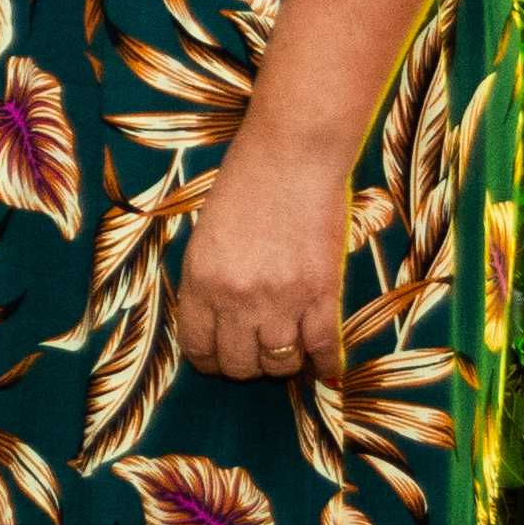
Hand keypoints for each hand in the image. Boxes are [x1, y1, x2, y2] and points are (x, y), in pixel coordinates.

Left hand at [173, 140, 350, 382]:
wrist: (292, 154)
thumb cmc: (246, 184)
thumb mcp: (205, 236)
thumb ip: (208, 281)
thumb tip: (219, 322)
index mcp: (200, 281)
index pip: (198, 346)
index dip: (209, 360)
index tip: (219, 359)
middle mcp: (236, 298)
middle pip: (238, 364)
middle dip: (246, 365)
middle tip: (256, 354)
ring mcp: (281, 300)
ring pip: (279, 364)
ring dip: (283, 365)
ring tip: (288, 352)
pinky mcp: (322, 294)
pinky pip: (323, 348)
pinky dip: (325, 364)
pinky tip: (326, 370)